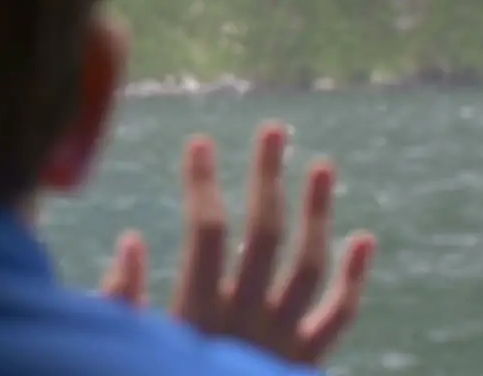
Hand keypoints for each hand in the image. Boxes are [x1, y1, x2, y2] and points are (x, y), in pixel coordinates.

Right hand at [99, 123, 374, 365]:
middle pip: (264, 234)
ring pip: (309, 265)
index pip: (207, 232)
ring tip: (321, 166)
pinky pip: (339, 318)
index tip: (198, 141)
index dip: (203, 183)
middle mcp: (247, 323)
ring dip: (317, 213)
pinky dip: (353, 279)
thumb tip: (130, 241)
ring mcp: (283, 344)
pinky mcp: (305, 366)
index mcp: (197, 317)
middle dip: (267, 177)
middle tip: (273, 130)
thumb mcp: (125, 356)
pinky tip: (363, 238)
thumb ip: (119, 305)